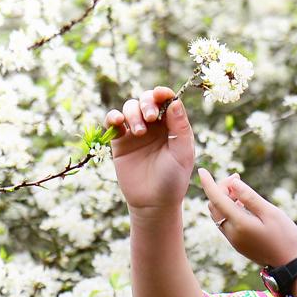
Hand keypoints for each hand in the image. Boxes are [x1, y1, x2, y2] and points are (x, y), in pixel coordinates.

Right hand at [102, 87, 195, 210]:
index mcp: (172, 124)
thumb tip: (174, 101)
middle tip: (150, 117)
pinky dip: (113, 117)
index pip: (167, 100)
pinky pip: (113, 121)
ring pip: (129, 107)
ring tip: (139, 132)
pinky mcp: (119, 141)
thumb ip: (180, 127)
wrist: (153, 203)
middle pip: (146, 99)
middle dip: (147, 103)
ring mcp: (135, 131)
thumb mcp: (182, 153)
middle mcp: (154, 125)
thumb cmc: (173, 179)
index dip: (163, 93)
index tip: (160, 94)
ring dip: (132, 113)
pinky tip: (117, 122)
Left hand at [195, 168, 296, 268]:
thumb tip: (233, 183)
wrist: (290, 265)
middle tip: (237, 179)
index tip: (202, 170)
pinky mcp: (237, 244)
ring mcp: (233, 240)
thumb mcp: (270, 213)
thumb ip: (250, 197)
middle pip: (215, 206)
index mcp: (239, 224)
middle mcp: (231, 233)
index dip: (209, 183)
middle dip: (221, 189)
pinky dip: (228, 210)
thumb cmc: (285, 237)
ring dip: (224, 200)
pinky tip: (243, 206)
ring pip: (218, 215)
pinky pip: (225, 223)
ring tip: (240, 191)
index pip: (217, 199)